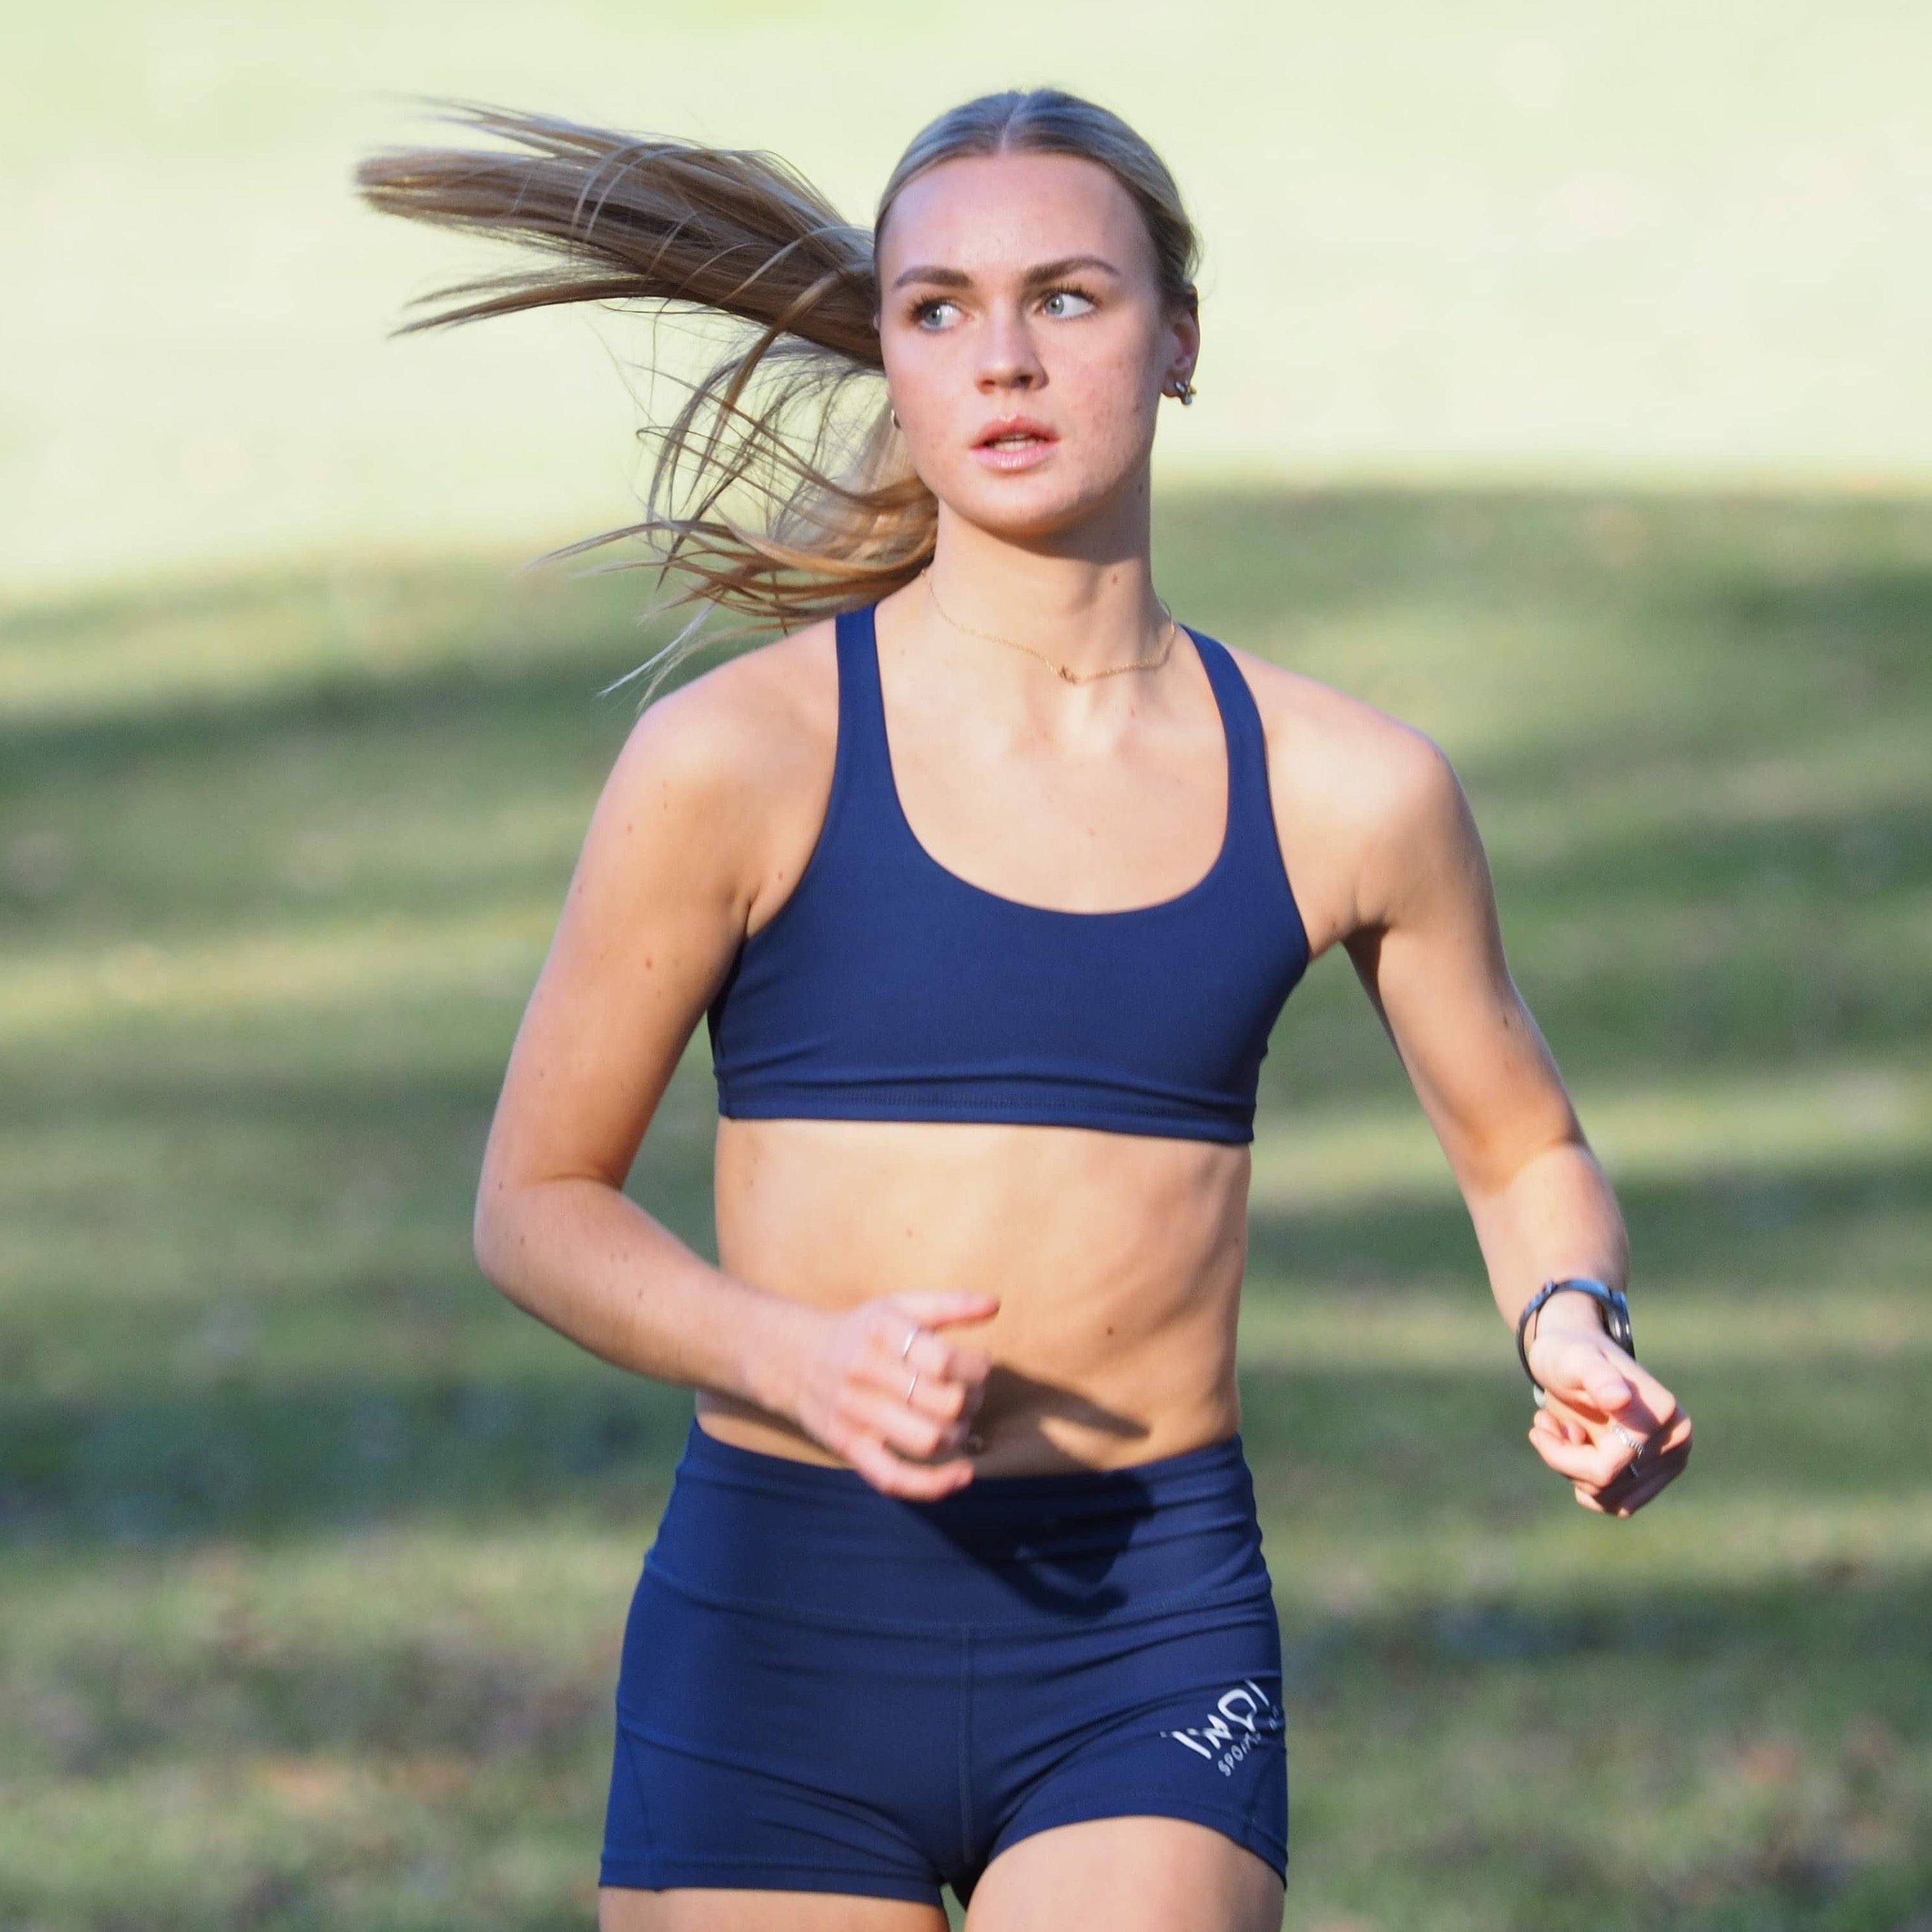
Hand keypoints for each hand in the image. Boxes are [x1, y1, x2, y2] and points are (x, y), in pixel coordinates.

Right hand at [786, 1289, 998, 1498]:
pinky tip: (964, 1473)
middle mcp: (865, 1372)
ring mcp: (855, 1415)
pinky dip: (936, 1485)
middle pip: (944, 1403)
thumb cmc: (861, 1333)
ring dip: (959, 1435)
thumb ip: (950, 1304)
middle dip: (973, 1402)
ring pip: (928, 1441)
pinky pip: (895, 1479)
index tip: (978, 1365)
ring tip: (958, 1421)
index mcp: (882, 1332)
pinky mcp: (848, 1448)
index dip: (977, 1367)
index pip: (945, 1360)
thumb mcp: (899, 1306)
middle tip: (971, 1394)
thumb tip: (995, 1304)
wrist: (794, 1359)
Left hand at [1523, 1321, 1691, 1517]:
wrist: (1576, 1357)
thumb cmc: (1569, 1354)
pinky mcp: (1660, 1475)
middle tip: (1550, 1423)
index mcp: (1662, 1412)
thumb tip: (1621, 1399)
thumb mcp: (1573, 1360)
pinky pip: (1618, 1502)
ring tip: (1564, 1430)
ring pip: (1612, 1498)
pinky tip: (1576, 1447)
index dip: (1560, 1455)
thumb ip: (1595, 1377)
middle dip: (1567, 1460)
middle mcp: (1678, 1440)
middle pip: (1607, 1487)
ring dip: (1576, 1470)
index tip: (1538, 1423)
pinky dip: (1588, 1481)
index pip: (1603, 1469)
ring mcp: (1672, 1461)